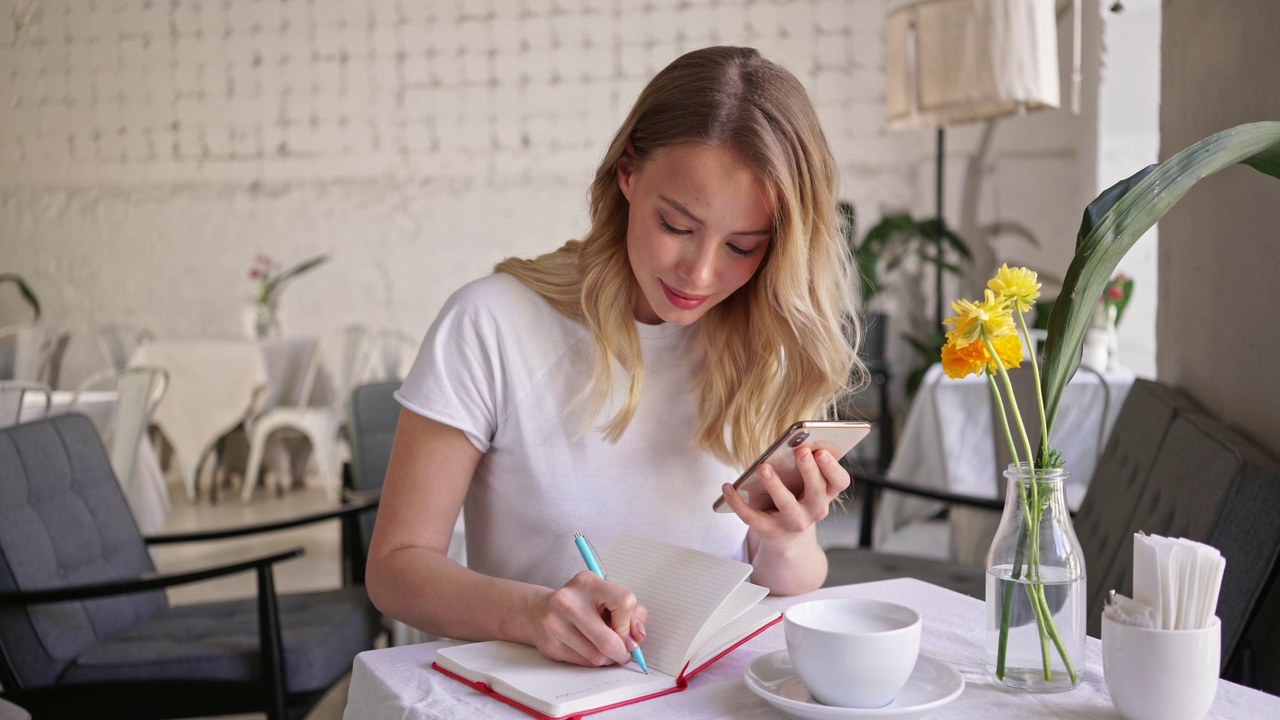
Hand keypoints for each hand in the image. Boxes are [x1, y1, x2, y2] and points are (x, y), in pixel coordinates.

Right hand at [527, 571, 648, 666]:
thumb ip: (631, 613)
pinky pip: (583, 663)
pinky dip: (593, 661)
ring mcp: (555, 624)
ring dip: (609, 659)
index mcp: (588, 583)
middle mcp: (568, 601)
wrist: (539, 610)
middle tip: (625, 653)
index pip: (625, 602)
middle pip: (607, 640)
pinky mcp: (550, 645)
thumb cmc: (581, 603)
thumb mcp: (607, 596)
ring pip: (596, 656)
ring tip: (606, 650)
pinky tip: (590, 650)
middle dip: (622, 652)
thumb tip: (637, 638)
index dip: (630, 622)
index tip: (625, 627)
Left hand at [719, 446, 849, 545]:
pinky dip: (737, 501)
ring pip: (787, 504)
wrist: (787, 538)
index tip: (822, 451)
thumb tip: (790, 445)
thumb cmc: (796, 499)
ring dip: (775, 484)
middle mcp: (815, 510)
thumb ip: (803, 466)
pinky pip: (752, 516)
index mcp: (826, 494)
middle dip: (809, 471)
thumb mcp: (804, 484)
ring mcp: (793, 522)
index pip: (839, 482)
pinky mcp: (770, 531)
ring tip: (763, 467)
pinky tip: (727, 487)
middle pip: (816, 491)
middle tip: (801, 451)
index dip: (833, 467)